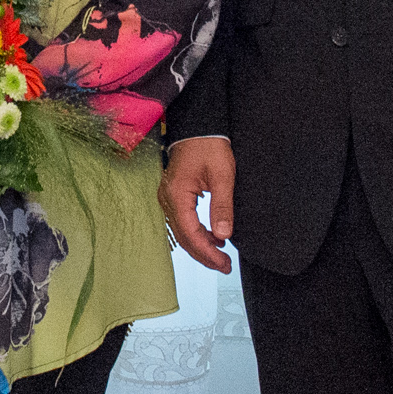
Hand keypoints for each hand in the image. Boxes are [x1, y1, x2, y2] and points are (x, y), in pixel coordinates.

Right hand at [161, 135, 236, 272]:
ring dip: (200, 246)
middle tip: (225, 267)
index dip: (207, 252)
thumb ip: (222, 206)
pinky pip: (182, 222)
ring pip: (182, 232)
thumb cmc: (209, 146)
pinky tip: (213, 238)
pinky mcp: (173, 195)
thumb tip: (223, 235)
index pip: (191, 233)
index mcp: (177, 195)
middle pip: (184, 237)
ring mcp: (168, 198)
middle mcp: (167, 199)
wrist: (198, 126)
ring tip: (221, 257)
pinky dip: (197, 233)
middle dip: (204, 255)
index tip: (224, 263)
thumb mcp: (222, 175)